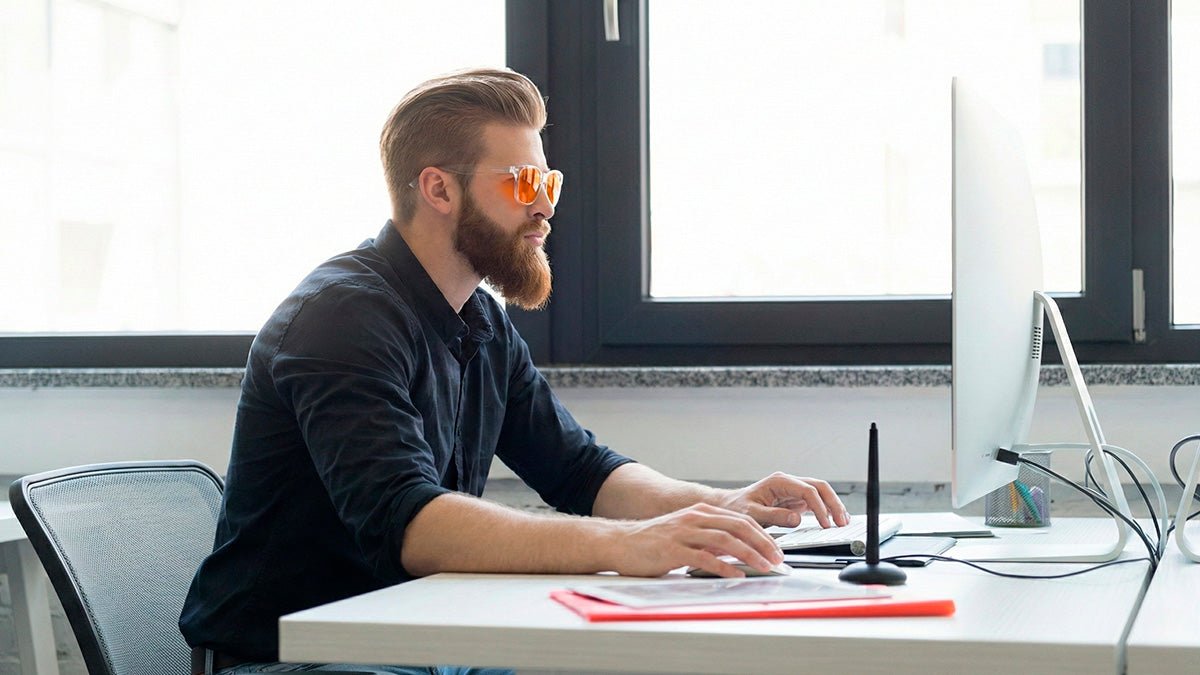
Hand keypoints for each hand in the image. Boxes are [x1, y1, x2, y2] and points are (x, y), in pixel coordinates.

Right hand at [606, 503, 783, 577]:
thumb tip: (737, 552)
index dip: (762, 535)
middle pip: (738, 526)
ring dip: (749, 554)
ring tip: (764, 566)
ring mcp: (683, 533)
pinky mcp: (672, 549)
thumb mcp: (686, 535)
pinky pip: (704, 557)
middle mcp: (694, 518)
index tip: (776, 550)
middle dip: (763, 543)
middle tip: (778, 559)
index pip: (740, 520)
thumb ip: (710, 540)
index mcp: (700, 512)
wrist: (620, 542)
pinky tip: (736, 574)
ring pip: (725, 540)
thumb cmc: (652, 542)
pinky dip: (723, 566)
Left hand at [717, 472, 850, 528]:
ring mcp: (792, 490)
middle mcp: (788, 482)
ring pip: (820, 492)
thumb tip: (796, 519)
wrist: (729, 507)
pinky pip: (815, 501)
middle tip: (841, 522)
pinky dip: (826, 510)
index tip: (825, 523)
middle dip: (833, 503)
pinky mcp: (794, 499)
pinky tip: (833, 520)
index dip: (820, 507)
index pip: (807, 490)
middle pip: (819, 487)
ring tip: (843, 521)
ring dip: (833, 505)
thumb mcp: (752, 514)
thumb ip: (774, 516)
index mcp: (779, 482)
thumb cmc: (737, 508)